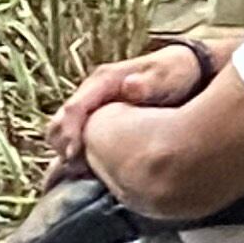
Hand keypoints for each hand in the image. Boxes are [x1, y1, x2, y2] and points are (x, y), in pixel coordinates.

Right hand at [47, 43, 200, 163]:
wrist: (182, 71)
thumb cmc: (174, 75)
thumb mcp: (166, 76)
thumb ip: (148, 83)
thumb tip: (130, 86)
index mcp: (104, 80)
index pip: (75, 107)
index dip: (70, 131)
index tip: (73, 154)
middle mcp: (92, 91)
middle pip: (61, 119)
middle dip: (62, 143)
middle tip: (75, 168)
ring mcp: (92, 103)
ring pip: (63, 128)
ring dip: (65, 149)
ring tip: (79, 171)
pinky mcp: (97, 116)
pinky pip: (76, 134)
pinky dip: (75, 151)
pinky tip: (85, 170)